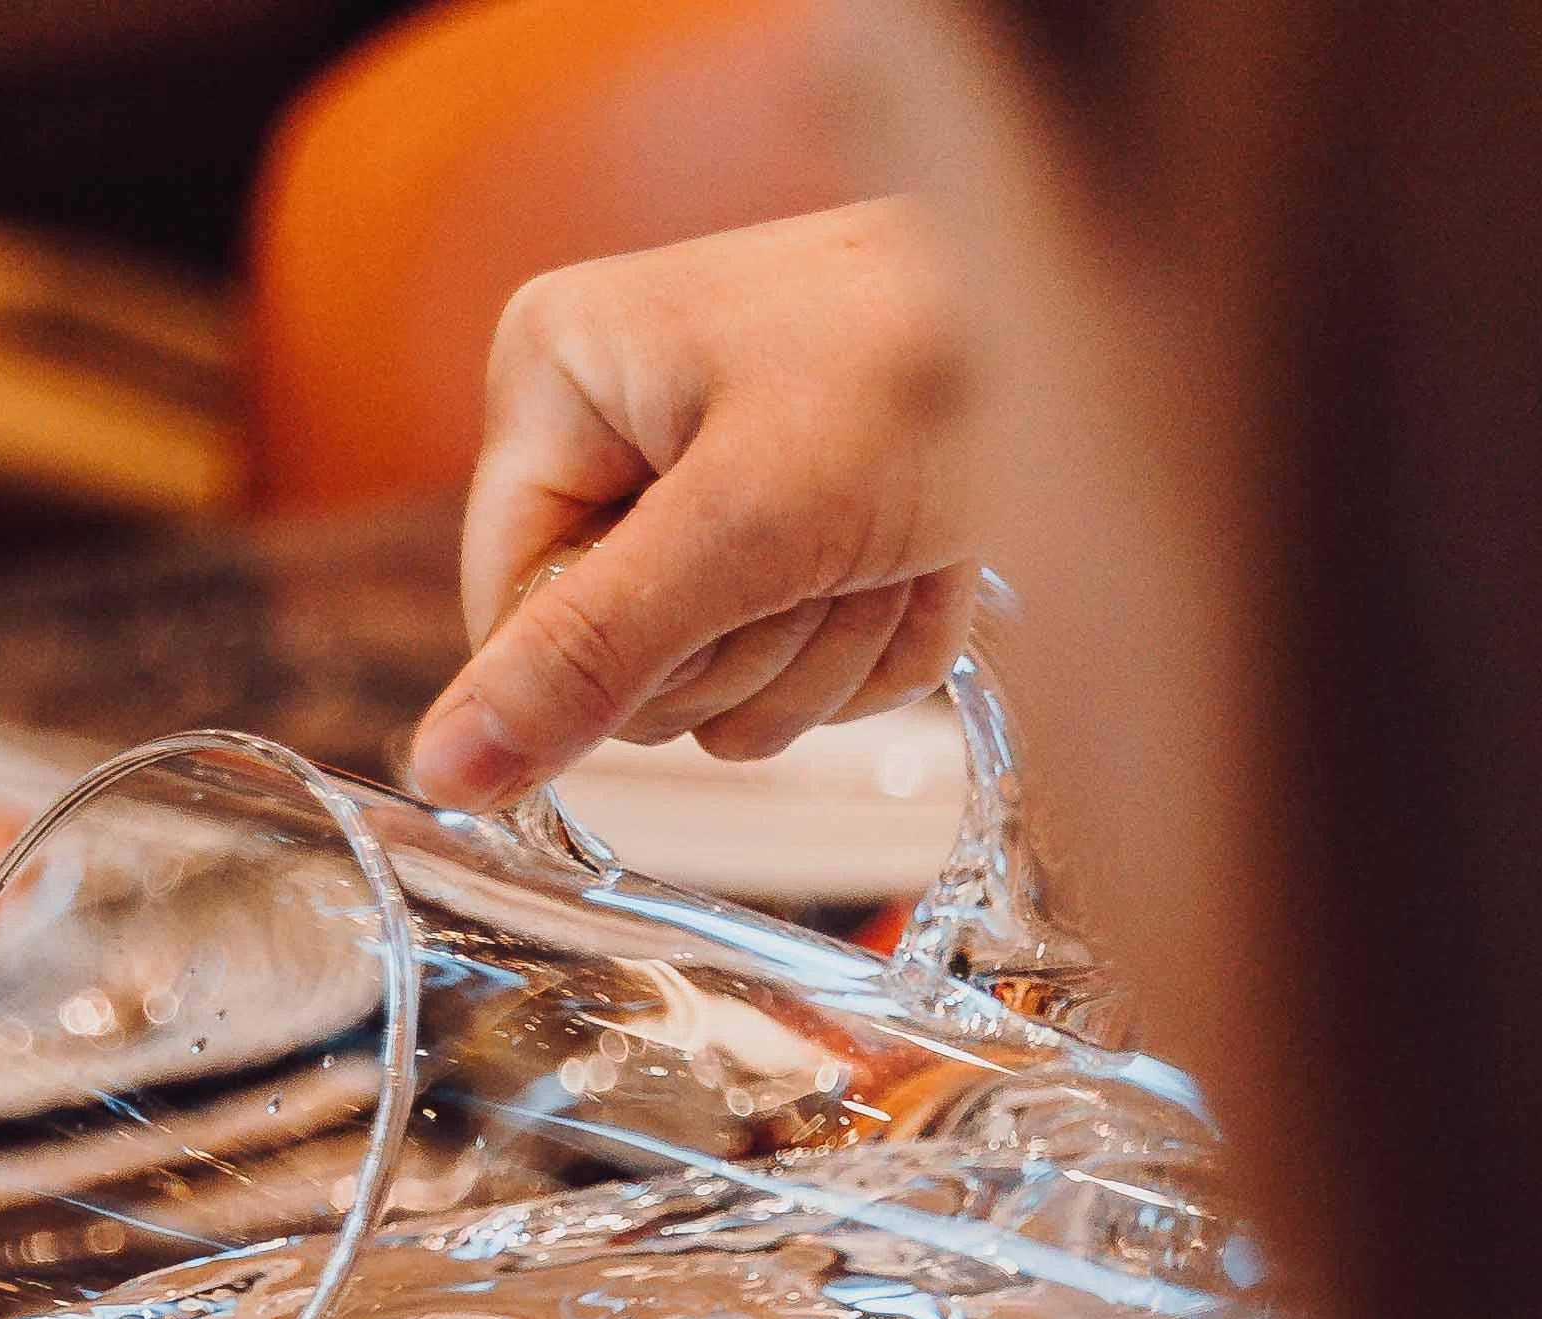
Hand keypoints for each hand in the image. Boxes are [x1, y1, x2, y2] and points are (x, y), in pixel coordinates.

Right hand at [410, 202, 981, 809]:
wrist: (1096, 324)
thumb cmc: (930, 360)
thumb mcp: (743, 525)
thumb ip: (587, 656)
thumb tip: (445, 769)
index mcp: (556, 384)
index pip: (512, 623)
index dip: (619, 655)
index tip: (723, 586)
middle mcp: (617, 436)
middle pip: (622, 674)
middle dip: (748, 641)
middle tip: (827, 542)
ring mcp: (710, 498)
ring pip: (724, 698)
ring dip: (828, 646)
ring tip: (886, 536)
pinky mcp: (798, 545)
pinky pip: (807, 683)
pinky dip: (881, 641)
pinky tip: (922, 551)